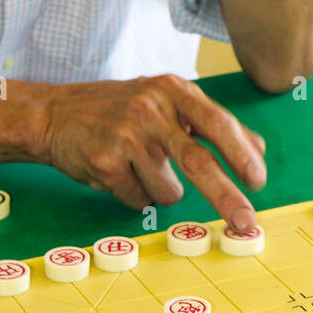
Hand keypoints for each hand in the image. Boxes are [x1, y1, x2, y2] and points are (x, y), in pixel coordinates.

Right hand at [37, 74, 266, 231]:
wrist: (54, 114)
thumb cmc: (118, 110)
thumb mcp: (164, 101)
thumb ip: (208, 122)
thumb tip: (257, 149)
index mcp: (173, 90)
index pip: (218, 124)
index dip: (242, 156)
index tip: (258, 182)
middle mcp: (151, 109)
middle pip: (199, 161)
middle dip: (227, 197)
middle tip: (246, 221)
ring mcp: (126, 135)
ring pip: (168, 191)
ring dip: (161, 191)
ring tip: (139, 168)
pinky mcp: (105, 162)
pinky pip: (139, 199)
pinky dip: (136, 196)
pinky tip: (119, 173)